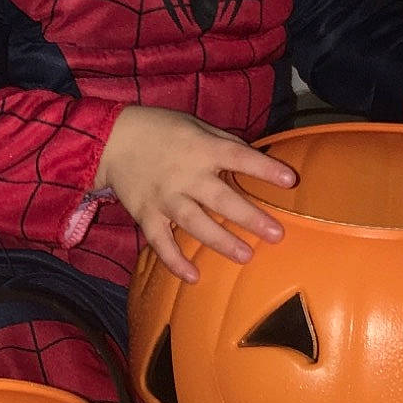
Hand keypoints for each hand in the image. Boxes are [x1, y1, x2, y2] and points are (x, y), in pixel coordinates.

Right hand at [99, 105, 296, 284]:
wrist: (111, 139)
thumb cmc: (161, 130)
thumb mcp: (196, 126)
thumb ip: (224, 144)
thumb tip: (256, 161)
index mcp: (201, 149)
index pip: (238, 157)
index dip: (265, 168)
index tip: (290, 180)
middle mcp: (185, 175)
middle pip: (221, 198)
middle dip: (250, 217)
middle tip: (277, 235)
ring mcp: (165, 197)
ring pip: (195, 222)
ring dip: (220, 241)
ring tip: (246, 256)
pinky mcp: (146, 214)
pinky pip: (160, 241)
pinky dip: (174, 260)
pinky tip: (193, 277)